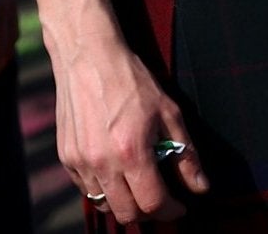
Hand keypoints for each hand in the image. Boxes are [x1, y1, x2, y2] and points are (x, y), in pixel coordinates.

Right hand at [50, 32, 208, 222]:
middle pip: (127, 213)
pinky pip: (86, 188)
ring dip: (123, 202)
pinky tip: (114, 170)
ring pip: (104, 204)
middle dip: (148, 212)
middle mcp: (103, 162)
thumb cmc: (130, 79)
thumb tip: (200, 187)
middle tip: (158, 198)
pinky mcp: (66, 155)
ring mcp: (80, 161)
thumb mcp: (168, 111)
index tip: (179, 206)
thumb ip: (186, 154)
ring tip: (136, 184)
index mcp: (131, 152)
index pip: (153, 203)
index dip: (171, 210)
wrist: (87, 54)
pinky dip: (102, 188)